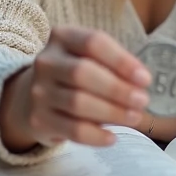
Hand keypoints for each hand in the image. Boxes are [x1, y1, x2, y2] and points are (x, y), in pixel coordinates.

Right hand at [0, 26, 151, 149]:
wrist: (30, 96)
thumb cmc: (73, 73)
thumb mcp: (88, 57)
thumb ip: (113, 65)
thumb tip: (140, 83)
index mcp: (62, 37)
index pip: (93, 42)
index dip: (121, 61)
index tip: (145, 79)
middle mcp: (46, 62)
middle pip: (82, 73)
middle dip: (117, 89)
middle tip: (142, 101)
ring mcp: (39, 92)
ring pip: (77, 103)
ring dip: (112, 112)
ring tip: (134, 117)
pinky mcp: (39, 120)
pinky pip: (71, 130)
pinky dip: (96, 135)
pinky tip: (112, 137)